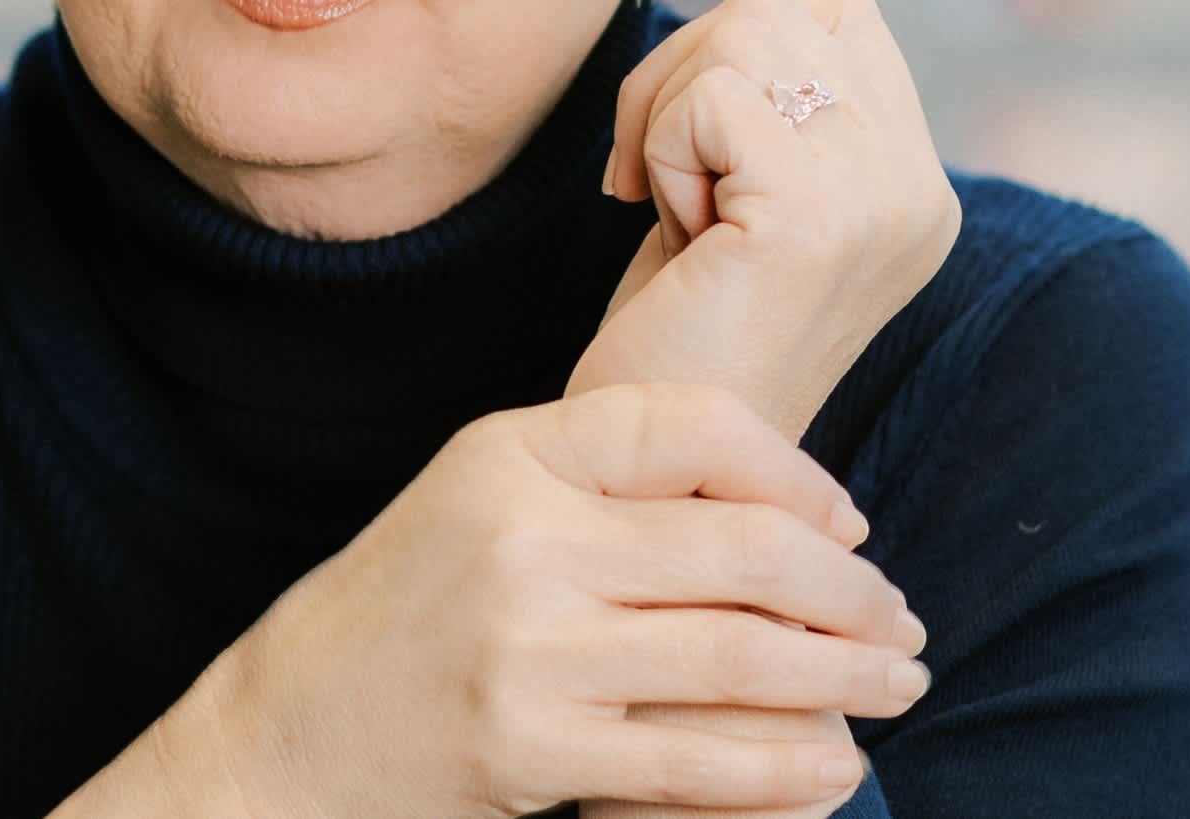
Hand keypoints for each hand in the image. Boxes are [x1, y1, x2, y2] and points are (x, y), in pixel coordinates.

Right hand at [215, 382, 928, 818]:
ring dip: (843, 677)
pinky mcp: (531, 749)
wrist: (289, 723)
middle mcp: (523, 534)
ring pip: (740, 658)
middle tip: (901, 619)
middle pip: (740, 549)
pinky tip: (833, 764)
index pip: (689, 423)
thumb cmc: (410, 601)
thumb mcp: (485, 493)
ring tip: (896, 683)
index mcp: (513, 450)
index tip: (849, 523)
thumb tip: (781, 505)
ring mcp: (529, 647)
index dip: (793, 471)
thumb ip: (603, 478)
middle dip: (849, 592)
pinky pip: (698, 761)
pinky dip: (786, 767)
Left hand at [569, 0, 961, 444]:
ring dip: (670, 110)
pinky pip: (710, 96)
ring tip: (680, 210)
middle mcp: (920, 189)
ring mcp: (880, 201)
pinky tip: (673, 232)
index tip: (698, 154)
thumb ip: (782, 98)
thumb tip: (760, 2)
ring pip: (749, 29)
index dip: (736, 55)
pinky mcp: (816, 219)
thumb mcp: (753, 191)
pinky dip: (660, 148)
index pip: (835, 9)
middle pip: (785, 4)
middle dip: (686, 73)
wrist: (662, 474)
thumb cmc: (684, 328)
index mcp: (918, 183)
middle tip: (667, 183)